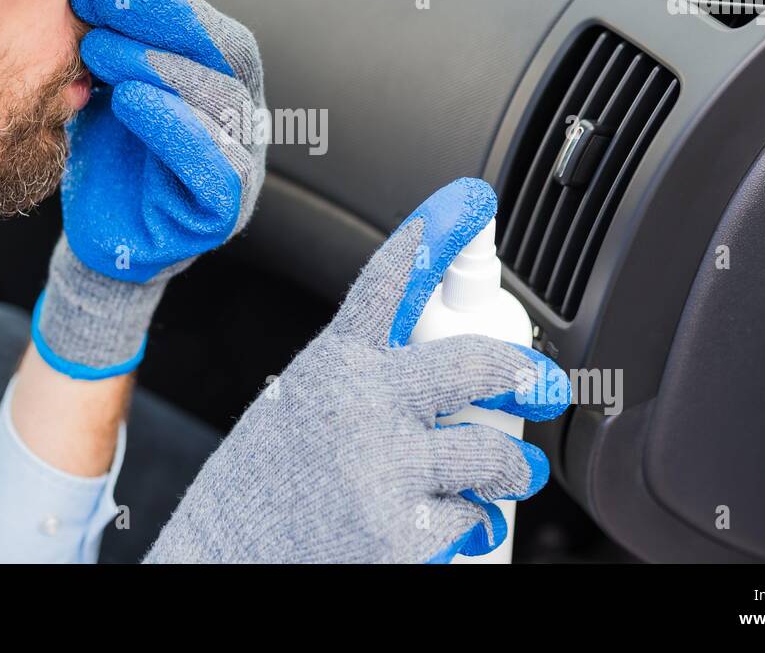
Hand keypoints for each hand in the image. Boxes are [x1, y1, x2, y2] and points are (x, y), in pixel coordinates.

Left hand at [32, 0, 265, 378]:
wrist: (100, 236)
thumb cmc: (110, 156)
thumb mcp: (108, 84)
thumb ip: (116, 37)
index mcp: (222, 78)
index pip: (207, 25)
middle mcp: (242, 114)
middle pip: (227, 53)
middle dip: (164, 21)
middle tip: (99, 5)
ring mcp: (243, 162)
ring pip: (223, 102)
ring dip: (161, 68)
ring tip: (101, 52)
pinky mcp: (224, 209)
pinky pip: (215, 164)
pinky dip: (175, 128)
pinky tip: (132, 102)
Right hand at [146, 178, 570, 562]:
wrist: (221, 564)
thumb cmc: (257, 489)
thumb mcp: (297, 405)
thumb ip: (359, 380)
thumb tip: (432, 374)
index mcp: (333, 364)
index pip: (389, 278)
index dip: (436, 231)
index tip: (470, 200)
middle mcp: (361, 405)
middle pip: (476, 363)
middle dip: (524, 372)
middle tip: (543, 385)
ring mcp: (384, 469)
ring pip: (490, 453)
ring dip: (511, 467)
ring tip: (511, 474)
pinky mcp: (401, 536)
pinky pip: (470, 520)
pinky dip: (470, 525)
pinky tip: (451, 527)